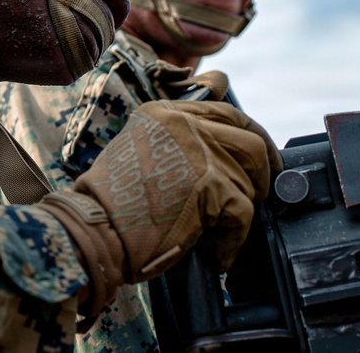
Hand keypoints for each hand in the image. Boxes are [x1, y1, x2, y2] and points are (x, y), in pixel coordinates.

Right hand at [37, 99, 281, 315]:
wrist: (95, 228)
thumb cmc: (109, 202)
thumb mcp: (135, 151)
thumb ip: (171, 142)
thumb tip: (214, 151)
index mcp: (164, 113)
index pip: (221, 104)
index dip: (246, 127)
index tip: (258, 142)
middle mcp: (184, 124)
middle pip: (248, 137)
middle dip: (264, 165)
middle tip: (264, 187)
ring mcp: (200, 153)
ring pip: (250, 176)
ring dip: (244, 205)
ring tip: (227, 227)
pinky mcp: (210, 187)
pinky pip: (243, 212)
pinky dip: (235, 239)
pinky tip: (220, 254)